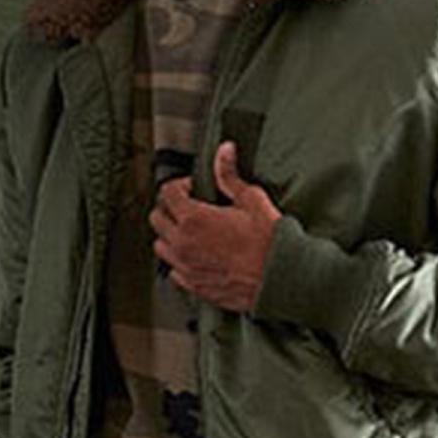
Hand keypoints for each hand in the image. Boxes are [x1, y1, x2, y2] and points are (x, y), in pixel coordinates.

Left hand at [150, 139, 279, 312]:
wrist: (280, 277)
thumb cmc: (268, 241)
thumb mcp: (250, 199)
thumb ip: (229, 175)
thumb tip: (224, 151)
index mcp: (194, 218)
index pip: (167, 193)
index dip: (179, 185)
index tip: (192, 187)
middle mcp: (183, 243)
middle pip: (157, 219)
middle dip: (169, 208)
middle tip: (187, 206)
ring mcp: (186, 267)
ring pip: (160, 246)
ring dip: (169, 235)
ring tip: (188, 231)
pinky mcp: (194, 286)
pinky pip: (173, 270)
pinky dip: (178, 260)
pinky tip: (195, 255)